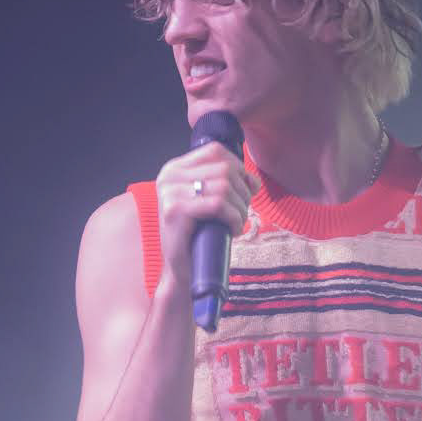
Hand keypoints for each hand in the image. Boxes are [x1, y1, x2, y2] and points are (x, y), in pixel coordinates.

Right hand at [155, 140, 257, 283]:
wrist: (182, 269)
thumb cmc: (199, 235)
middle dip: (242, 192)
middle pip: (224, 168)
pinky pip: (217, 204)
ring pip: (224, 186)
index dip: (239, 169)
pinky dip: (233, 217)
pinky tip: (233, 230)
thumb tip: (252, 181)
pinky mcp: (175, 211)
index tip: (245, 191)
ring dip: (240, 208)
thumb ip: (226, 183)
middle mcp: (169, 176)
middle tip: (241, 213)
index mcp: (175, 168)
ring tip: (236, 223)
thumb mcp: (210, 202)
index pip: (215, 151)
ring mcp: (170, 192)